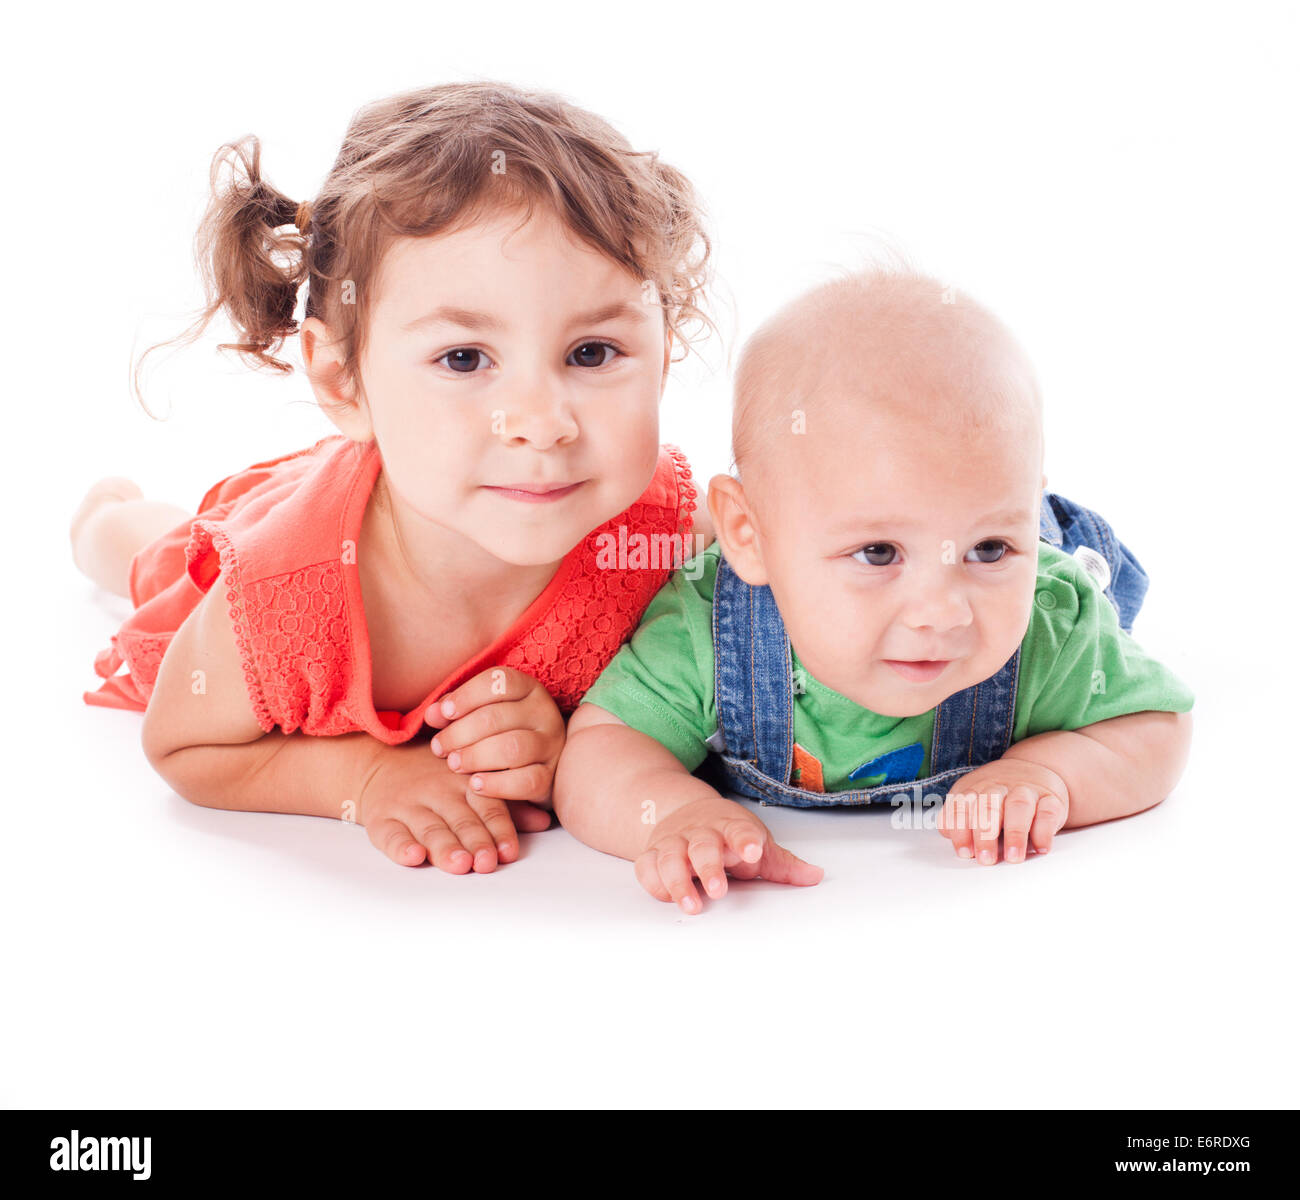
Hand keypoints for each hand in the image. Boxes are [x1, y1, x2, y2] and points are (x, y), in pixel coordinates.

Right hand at [357, 738, 530, 872]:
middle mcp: (438, 792)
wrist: (380, 764)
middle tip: (487, 861)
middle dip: (475, 841)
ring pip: (429, 828)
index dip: (499, 828)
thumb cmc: (437, 780)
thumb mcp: (470, 784)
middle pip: (460, 819)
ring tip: (460, 864)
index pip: (487, 805)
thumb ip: (507, 805)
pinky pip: (390, 834)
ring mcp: (409, 805)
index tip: (509, 851)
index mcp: (464, 782)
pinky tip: (413, 857)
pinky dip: (400, 847)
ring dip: (445, 847)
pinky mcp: (382, 819)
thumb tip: (544, 821)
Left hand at [425, 666, 563, 831]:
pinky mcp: (550, 778)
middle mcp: (544, 713)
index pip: (498, 682)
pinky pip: (525, 782)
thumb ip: (454, 711)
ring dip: (475, 757)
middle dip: (460, 733)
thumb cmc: (498, 733)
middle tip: (439, 748)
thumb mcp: (480, 714)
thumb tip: (431, 714)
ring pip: (512, 748)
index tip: (443, 713)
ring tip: (454, 764)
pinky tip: (475, 785)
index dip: (466, 696)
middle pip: (497, 717)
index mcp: (528, 689)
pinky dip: (496, 785)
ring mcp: (551, 746)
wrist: (534, 766)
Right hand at [635, 794, 823, 914]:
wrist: (685, 811)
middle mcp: (700, 833)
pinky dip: (653, 881)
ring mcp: (674, 843)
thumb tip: (815, 877)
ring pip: (669, 857)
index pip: (739, 831)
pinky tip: (666, 896)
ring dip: (678, 882)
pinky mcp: (653, 854)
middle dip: (708, 867)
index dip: (745, 841)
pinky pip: (646, 866)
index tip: (754, 852)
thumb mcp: (756, 842)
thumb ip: (783, 864)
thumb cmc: (727, 834)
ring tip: (692, 906)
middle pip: (702, 845)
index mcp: (730, 827)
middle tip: (718, 890)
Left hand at [939, 756, 1069, 863]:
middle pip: (988, 806)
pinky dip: (1043, 831)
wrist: (1033, 770)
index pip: (961, 807)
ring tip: (1013, 857)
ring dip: (1015, 834)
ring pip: (1018, 806)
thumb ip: (959, 820)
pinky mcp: (1051, 798)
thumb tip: (952, 838)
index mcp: (974, 788)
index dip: (961, 830)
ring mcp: (1026, 790)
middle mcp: (998, 786)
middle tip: (986, 859)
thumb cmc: (998, 797)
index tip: (965, 853)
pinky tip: (1039, 849)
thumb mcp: (973, 801)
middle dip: (985, 835)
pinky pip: (1048, 811)